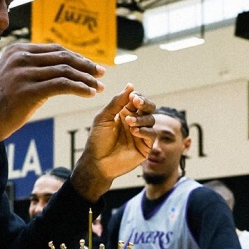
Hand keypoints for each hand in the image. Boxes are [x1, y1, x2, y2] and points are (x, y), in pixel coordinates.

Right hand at [0, 42, 104, 147]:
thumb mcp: (12, 78)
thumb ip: (31, 69)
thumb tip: (58, 69)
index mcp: (17, 50)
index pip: (55, 49)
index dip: (77, 57)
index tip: (91, 66)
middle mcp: (20, 57)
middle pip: (63, 57)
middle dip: (86, 65)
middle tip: (101, 74)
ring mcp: (23, 73)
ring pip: (65, 70)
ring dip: (86, 79)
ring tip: (99, 87)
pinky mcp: (28, 90)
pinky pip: (62, 85)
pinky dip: (79, 88)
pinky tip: (90, 94)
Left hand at [71, 84, 155, 200]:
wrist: (97, 163)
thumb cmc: (97, 140)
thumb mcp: (104, 117)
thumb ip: (117, 102)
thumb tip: (131, 85)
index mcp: (125, 113)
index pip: (138, 100)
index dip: (137, 96)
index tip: (133, 97)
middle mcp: (135, 122)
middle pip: (149, 107)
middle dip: (145, 103)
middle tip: (137, 103)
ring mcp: (141, 134)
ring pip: (152, 119)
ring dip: (141, 118)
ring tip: (128, 122)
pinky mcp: (145, 147)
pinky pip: (152, 134)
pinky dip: (144, 130)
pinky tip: (134, 131)